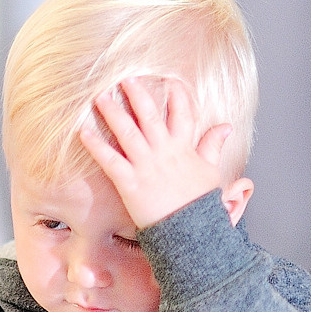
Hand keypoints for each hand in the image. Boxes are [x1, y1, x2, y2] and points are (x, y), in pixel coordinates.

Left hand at [74, 76, 232, 229]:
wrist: (189, 232)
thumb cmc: (199, 204)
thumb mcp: (211, 172)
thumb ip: (213, 146)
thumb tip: (226, 127)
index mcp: (184, 148)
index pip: (182, 113)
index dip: (177, 95)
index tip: (169, 80)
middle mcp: (164, 152)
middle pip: (149, 116)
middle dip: (138, 95)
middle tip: (126, 79)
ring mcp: (146, 166)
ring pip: (127, 132)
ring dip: (113, 113)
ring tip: (101, 96)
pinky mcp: (130, 182)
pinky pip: (110, 160)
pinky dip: (96, 146)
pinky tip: (84, 132)